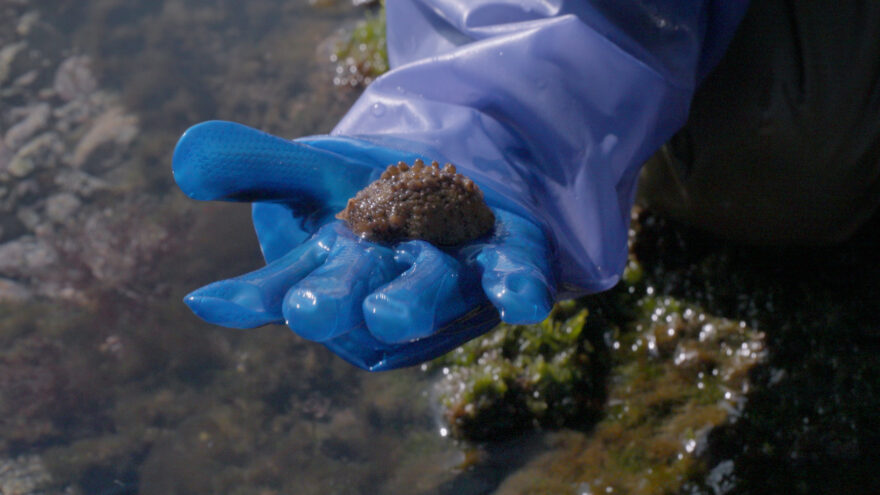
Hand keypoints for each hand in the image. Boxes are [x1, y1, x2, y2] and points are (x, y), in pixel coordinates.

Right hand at [173, 121, 553, 369]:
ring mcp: (442, 292)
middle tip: (312, 311)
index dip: (251, 298)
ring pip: (428, 294)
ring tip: (403, 296)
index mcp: (323, 277)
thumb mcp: (312, 170)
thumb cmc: (370, 197)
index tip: (213, 302)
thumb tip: (184, 159)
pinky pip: (510, 283)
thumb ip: (256, 164)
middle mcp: (378, 298)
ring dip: (417, 294)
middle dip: (337, 302)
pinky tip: (521, 298)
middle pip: (355, 300)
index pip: (281, 289)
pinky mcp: (500, 274)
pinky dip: (515, 289)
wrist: (453, 195)